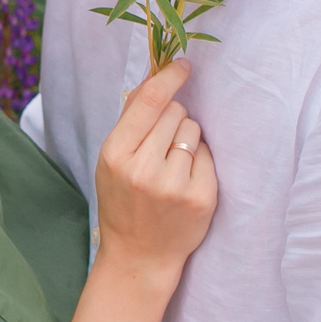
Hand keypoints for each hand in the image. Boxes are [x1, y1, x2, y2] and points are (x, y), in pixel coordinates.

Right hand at [94, 59, 216, 280]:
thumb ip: (131, 118)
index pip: (150, 101)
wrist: (138, 256)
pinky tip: (185, 181)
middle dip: (172, 120)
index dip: (170, 77)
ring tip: (171, 167)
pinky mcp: (201, 198)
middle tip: (161, 147)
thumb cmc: (123, 201)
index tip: (184, 65)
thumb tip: (154, 78)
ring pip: (194, 130)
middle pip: (176, 112)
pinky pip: (208, 154)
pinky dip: (199, 161)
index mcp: (116, 154)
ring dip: (187, 140)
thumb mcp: (112, 159)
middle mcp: (144, 169)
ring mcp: (174, 185)